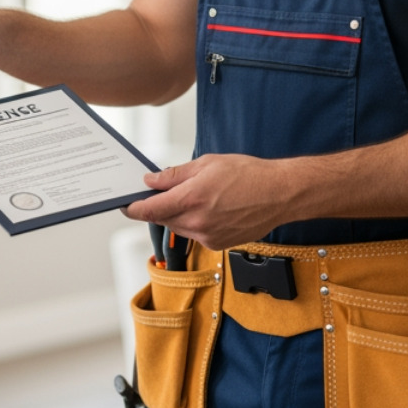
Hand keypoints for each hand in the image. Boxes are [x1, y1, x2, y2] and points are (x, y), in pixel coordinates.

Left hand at [123, 154, 288, 250]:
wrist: (279, 194)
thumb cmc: (248, 175)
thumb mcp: (206, 164)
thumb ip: (175, 175)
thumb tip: (152, 180)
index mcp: (191, 199)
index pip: (150, 210)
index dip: (134, 208)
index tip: (127, 205)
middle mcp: (197, 222)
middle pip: (163, 219)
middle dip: (160, 207)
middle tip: (166, 192)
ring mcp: (207, 236)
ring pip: (179, 227)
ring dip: (178, 214)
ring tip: (198, 197)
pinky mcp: (217, 244)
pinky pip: (196, 235)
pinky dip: (195, 223)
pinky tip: (211, 209)